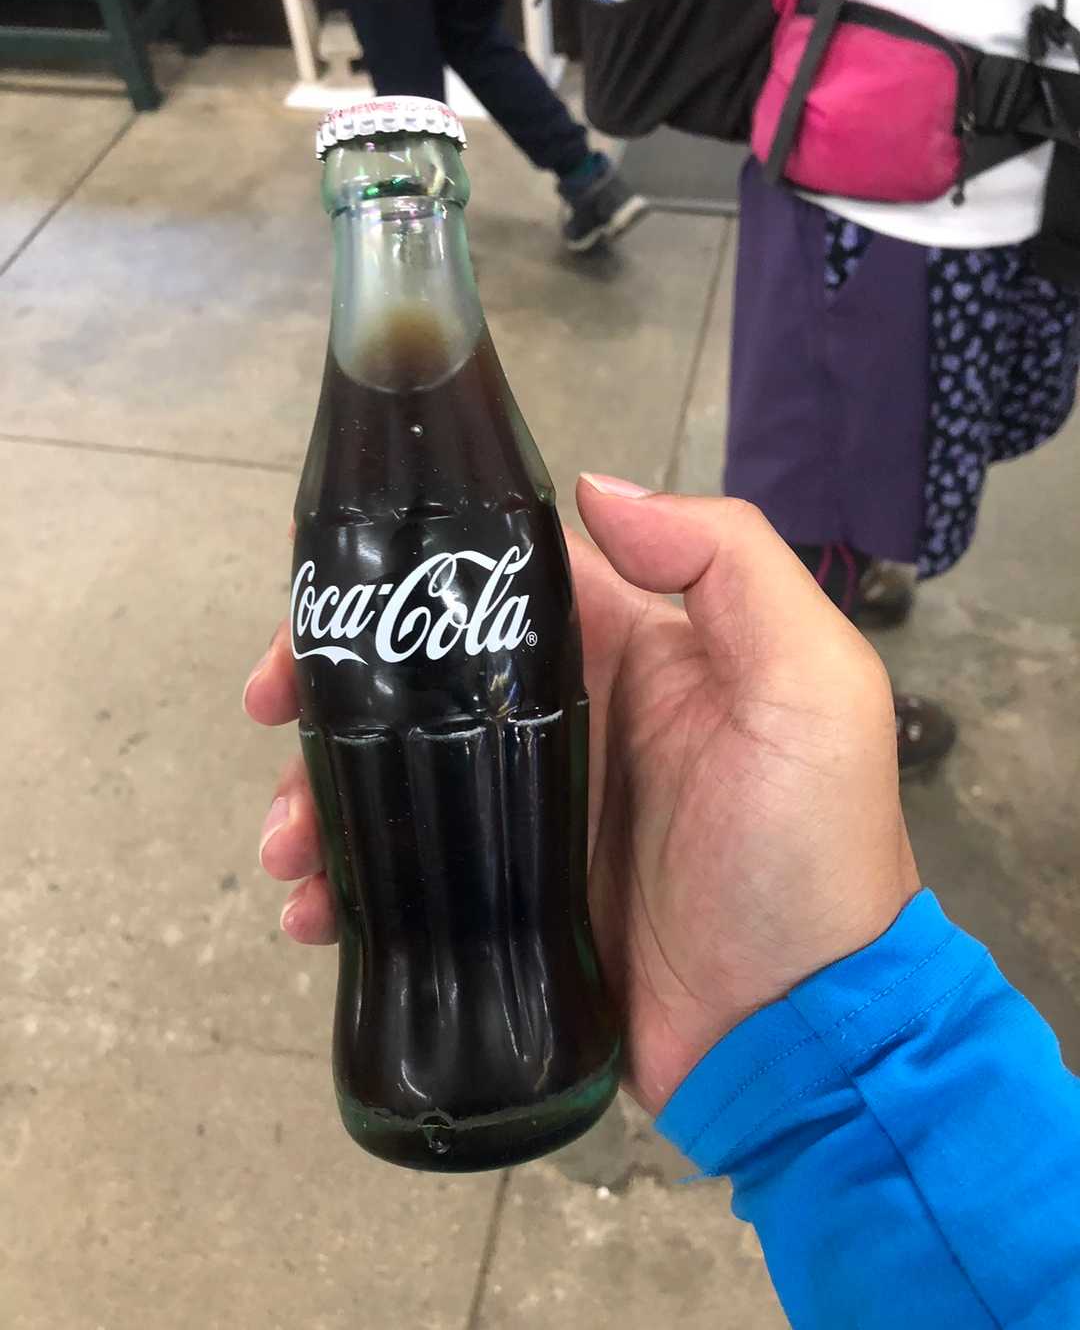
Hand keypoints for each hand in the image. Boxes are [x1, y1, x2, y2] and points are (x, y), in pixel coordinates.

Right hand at [244, 480, 918, 1116]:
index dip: (408, 573)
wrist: (800, 1038)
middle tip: (270, 713)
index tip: (327, 599)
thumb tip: (592, 488)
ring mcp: (530, 814)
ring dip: (326, 789)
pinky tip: (314, 910)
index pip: (499, 579)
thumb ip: (726, 562)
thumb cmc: (806, 853)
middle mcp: (569, 718)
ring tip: (290, 845)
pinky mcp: (505, 900)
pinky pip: (410, 871)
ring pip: (401, 772)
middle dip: (337, 684)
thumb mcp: (810, 685)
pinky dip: (351, 883)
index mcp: (630, 651)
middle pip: (424, 672)